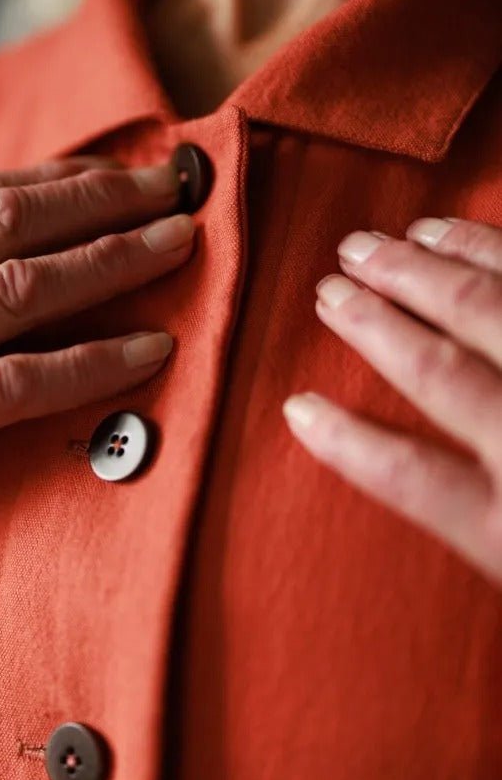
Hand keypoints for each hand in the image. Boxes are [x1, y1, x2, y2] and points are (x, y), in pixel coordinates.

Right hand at [0, 156, 192, 531]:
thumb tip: (8, 243)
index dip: (62, 181)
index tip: (130, 174)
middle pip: (9, 225)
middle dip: (102, 202)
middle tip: (176, 193)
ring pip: (20, 290)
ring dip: (110, 260)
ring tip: (179, 247)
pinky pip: (13, 383)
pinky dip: (90, 364)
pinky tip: (149, 350)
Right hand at [282, 218, 501, 586]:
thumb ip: (479, 545)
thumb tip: (427, 533)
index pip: (411, 477)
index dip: (347, 443)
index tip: (298, 409)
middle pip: (440, 372)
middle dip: (378, 322)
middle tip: (332, 286)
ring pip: (495, 309)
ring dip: (433, 270)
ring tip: (389, 242)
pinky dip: (499, 249)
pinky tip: (469, 233)